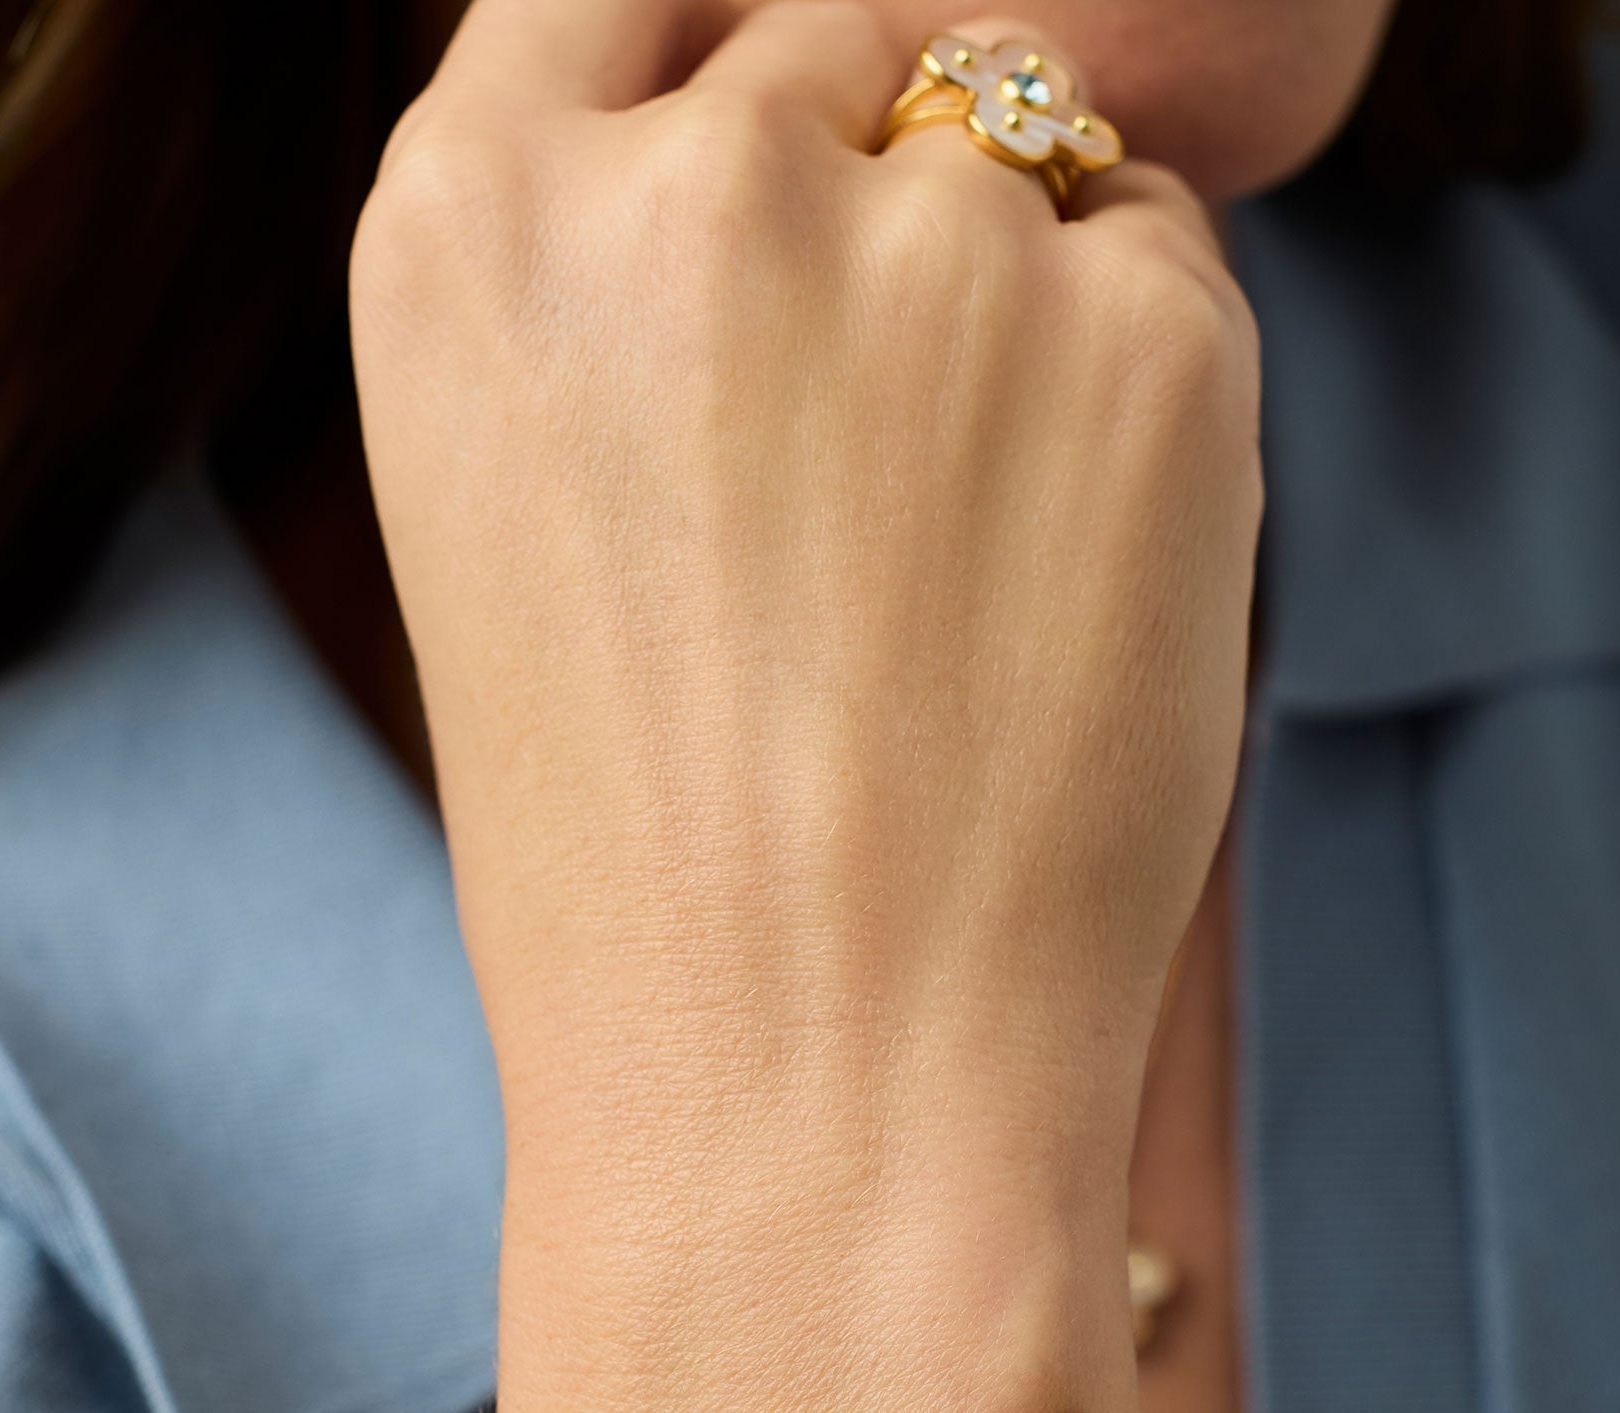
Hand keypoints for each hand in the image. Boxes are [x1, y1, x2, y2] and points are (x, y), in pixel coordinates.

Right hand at [353, 0, 1258, 1224]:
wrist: (805, 1100)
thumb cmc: (640, 875)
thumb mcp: (527, 540)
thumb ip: (623, 308)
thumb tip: (798, 155)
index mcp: (461, 235)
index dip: (715, 74)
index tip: (770, 164)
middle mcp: (681, 187)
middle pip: (838, 48)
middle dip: (869, 208)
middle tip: (871, 469)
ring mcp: (921, 244)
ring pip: (1019, 153)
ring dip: (1004, 302)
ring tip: (947, 576)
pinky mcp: (1141, 338)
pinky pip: (1158, 273)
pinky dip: (1130, 399)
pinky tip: (1051, 603)